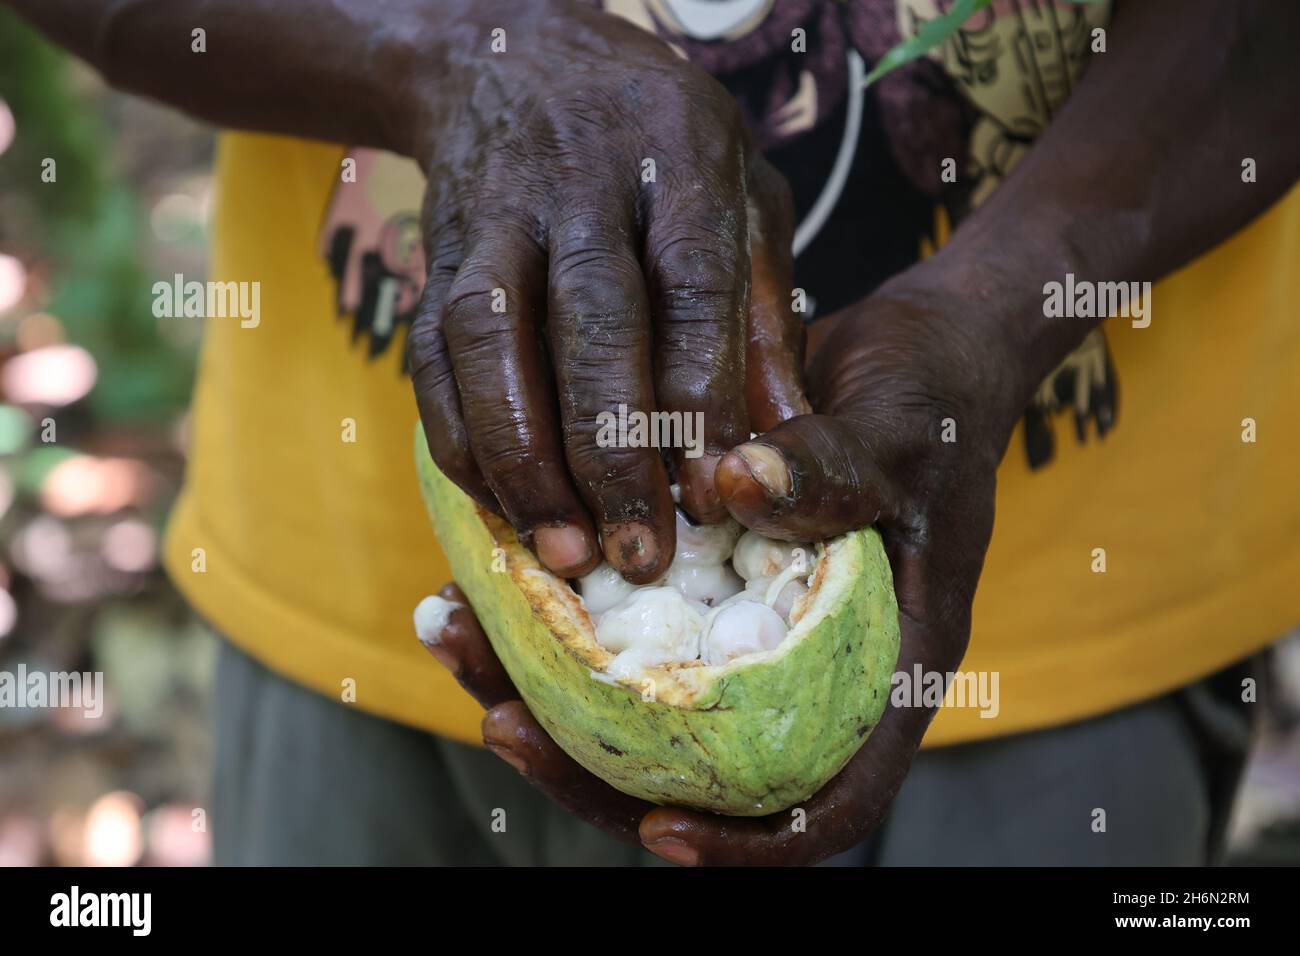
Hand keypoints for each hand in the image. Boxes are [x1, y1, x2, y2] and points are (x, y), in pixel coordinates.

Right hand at [406, 1, 806, 585]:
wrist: (514, 59)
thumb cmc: (657, 143)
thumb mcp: (742, 191)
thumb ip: (765, 309)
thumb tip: (783, 435)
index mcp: (678, 158)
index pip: (691, 287)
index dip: (698, 399)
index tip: (711, 495)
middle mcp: (582, 183)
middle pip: (590, 323)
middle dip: (612, 450)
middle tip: (639, 554)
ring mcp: (496, 216)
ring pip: (490, 340)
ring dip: (521, 455)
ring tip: (560, 546)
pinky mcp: (436, 255)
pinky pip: (430, 354)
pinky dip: (459, 436)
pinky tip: (499, 500)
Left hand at [422, 272, 1031, 864]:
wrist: (916, 351)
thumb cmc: (937, 401)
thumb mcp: (902, 433)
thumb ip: (832, 467)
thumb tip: (731, 482)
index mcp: (883, 666)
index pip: (833, 795)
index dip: (752, 840)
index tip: (659, 825)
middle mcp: (810, 665)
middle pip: (703, 768)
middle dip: (594, 765)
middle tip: (502, 721)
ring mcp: (749, 625)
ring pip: (642, 699)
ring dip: (544, 682)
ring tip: (457, 632)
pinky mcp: (704, 580)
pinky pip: (626, 619)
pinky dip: (552, 608)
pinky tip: (484, 572)